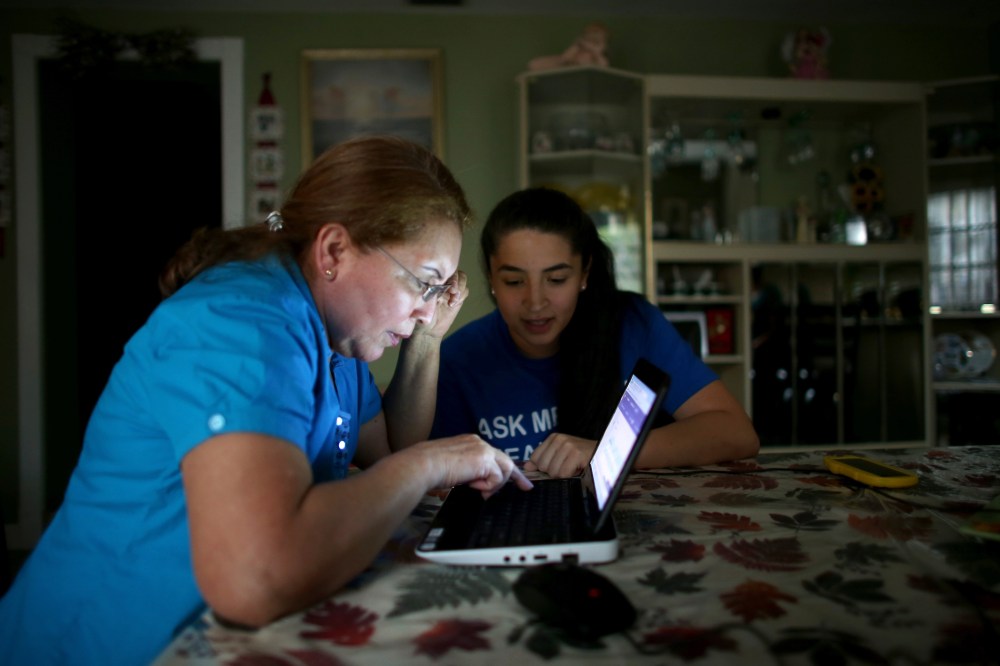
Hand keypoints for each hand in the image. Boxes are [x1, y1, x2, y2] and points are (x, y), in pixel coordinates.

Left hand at [414, 270, 468, 339]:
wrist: (427, 330)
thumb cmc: (419, 315)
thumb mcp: (423, 301)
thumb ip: (431, 291)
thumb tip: (435, 284)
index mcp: (432, 280)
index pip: (444, 270)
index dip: (448, 275)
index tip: (448, 285)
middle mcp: (442, 282)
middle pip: (456, 272)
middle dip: (456, 281)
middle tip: (453, 291)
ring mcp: (450, 290)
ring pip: (462, 279)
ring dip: (460, 288)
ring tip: (453, 299)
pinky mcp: (457, 298)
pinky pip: (465, 291)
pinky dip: (462, 296)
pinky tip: (452, 304)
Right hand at [415, 434, 532, 497]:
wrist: (423, 465)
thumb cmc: (430, 469)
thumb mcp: (454, 468)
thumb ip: (469, 472)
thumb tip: (479, 485)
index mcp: (471, 443)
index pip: (494, 455)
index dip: (504, 468)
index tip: (513, 478)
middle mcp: (479, 443)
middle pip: (506, 460)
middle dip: (517, 476)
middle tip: (527, 488)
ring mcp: (483, 450)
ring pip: (504, 470)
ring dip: (494, 485)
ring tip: (479, 491)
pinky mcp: (484, 460)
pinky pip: (497, 479)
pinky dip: (488, 486)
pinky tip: (473, 485)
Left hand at [525, 433, 596, 477]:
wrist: (604, 456)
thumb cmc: (581, 458)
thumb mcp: (561, 456)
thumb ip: (543, 460)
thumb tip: (527, 468)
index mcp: (553, 438)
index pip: (535, 458)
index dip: (543, 468)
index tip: (555, 467)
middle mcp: (560, 439)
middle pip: (542, 466)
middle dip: (553, 472)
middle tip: (566, 468)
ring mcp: (568, 445)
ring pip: (553, 471)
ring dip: (562, 475)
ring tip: (573, 468)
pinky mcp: (577, 454)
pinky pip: (563, 473)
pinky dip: (570, 476)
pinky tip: (578, 470)